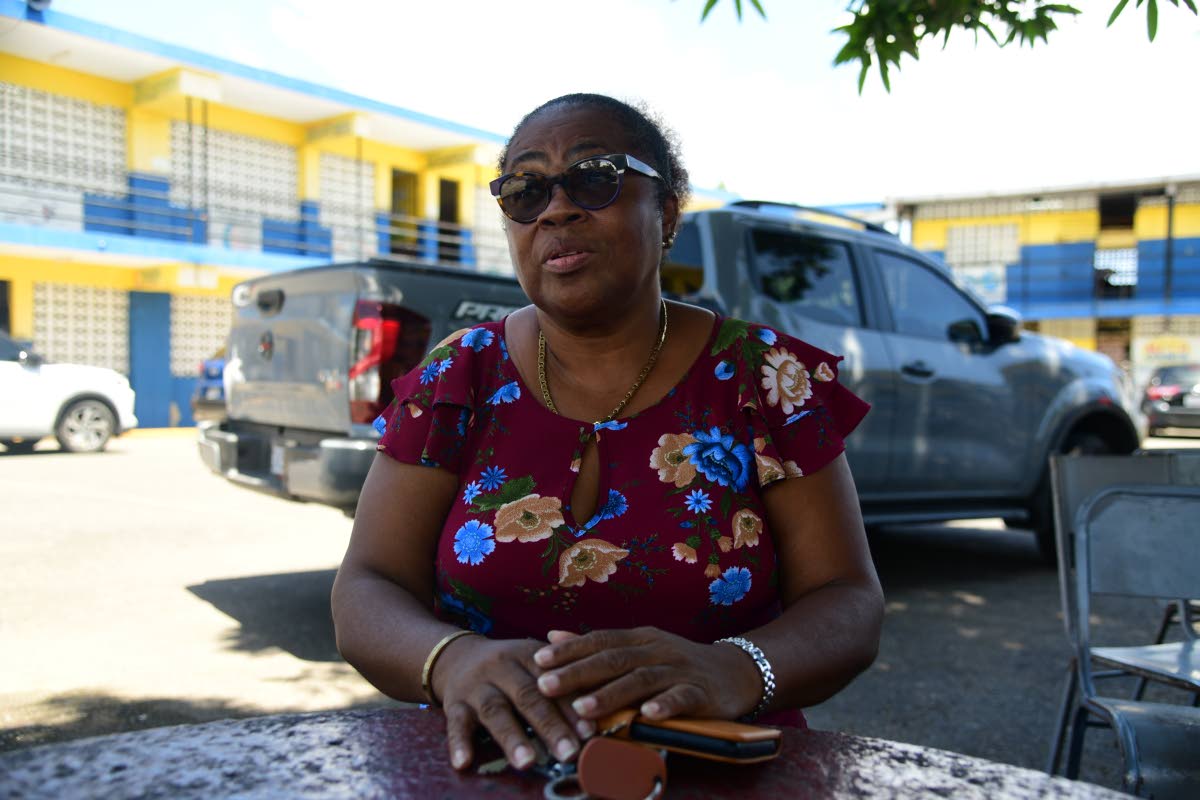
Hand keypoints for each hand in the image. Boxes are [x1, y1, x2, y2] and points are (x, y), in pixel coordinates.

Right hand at [431, 635, 593, 770]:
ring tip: (528, 762)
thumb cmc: (510, 667)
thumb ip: (564, 679)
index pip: (553, 681)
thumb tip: (601, 707)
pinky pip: (455, 724)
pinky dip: (459, 743)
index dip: (571, 706)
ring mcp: (476, 685)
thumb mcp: (535, 660)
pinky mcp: (454, 703)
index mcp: (528, 655)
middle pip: (528, 696)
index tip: (589, 731)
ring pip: (494, 711)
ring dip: (512, 737)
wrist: (457, 655)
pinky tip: (464, 763)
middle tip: (570, 752)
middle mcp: (502, 667)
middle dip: (550, 726)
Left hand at [531, 627, 762, 721]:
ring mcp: (679, 669)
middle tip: (545, 685)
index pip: (599, 640)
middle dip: (577, 673)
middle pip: (613, 659)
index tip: (538, 660)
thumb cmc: (677, 663)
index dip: (569, 650)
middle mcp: (656, 649)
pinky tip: (647, 716)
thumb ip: (597, 645)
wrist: (734, 671)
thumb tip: (553, 636)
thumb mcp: (639, 648)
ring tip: (582, 709)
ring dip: (610, 694)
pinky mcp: (700, 691)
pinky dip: (664, 706)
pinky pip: (681, 697)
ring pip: (641, 680)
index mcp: (639, 638)